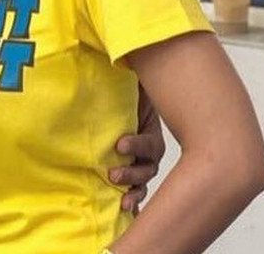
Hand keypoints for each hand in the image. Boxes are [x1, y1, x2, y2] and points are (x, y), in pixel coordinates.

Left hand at [108, 86, 165, 212]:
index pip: (150, 142)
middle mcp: (149, 144)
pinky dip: (133, 196)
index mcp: (149, 126)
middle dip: (132, 172)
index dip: (137, 144)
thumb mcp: (127, 81)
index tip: (119, 144)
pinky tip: (125, 208)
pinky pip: (137, 187)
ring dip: (132, 187)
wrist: (120, 96)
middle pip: (149, 165)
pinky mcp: (133, 167)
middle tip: (113, 173)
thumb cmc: (121, 89)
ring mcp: (143, 158)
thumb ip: (128, 74)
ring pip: (144, 179)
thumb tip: (120, 55)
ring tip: (119, 195)